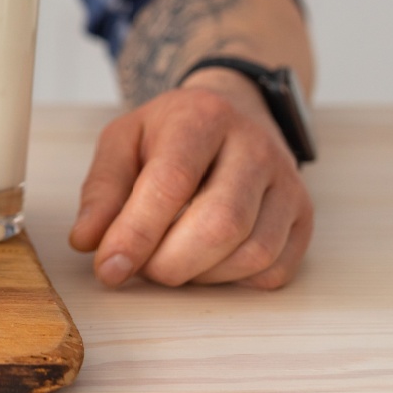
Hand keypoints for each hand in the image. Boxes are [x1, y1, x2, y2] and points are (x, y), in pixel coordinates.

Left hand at [68, 77, 312, 289]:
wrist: (234, 112)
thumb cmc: (171, 132)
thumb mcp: (123, 141)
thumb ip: (102, 190)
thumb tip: (88, 242)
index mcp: (202, 117)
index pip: (171, 182)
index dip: (137, 233)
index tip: (109, 268)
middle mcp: (255, 146)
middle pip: (220, 224)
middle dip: (170, 263)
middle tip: (141, 267)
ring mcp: (287, 182)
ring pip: (252, 252)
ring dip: (200, 275)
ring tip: (170, 259)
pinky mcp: (304, 216)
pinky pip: (274, 269)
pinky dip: (233, 280)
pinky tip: (207, 261)